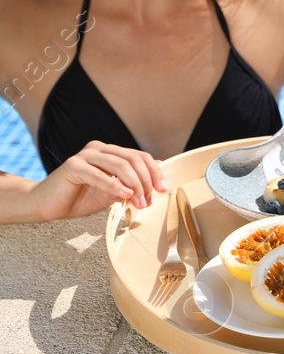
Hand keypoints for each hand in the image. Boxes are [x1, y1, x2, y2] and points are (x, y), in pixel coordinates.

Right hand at [30, 141, 165, 221]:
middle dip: (146, 181)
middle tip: (150, 200)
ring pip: (120, 165)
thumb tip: (158, 175)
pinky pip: (99, 175)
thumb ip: (132, 183)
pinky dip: (115, 185)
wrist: (48, 205)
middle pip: (133, 159)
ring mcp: (85, 155)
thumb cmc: (81, 198)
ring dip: (134, 185)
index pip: (140, 156)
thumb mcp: (114, 191)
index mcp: (110, 152)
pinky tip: (126, 195)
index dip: (155, 172)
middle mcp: (99, 148)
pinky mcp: (73, 166)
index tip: (164, 189)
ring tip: (140, 202)